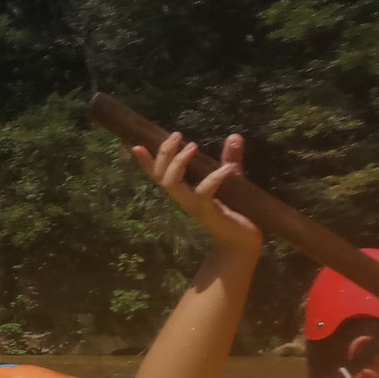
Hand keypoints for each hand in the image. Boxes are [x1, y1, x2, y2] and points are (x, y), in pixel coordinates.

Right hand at [131, 131, 261, 252]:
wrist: (242, 242)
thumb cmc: (236, 212)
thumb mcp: (233, 179)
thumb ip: (230, 159)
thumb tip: (235, 135)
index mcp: (185, 191)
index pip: (159, 174)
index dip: (146, 162)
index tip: (136, 146)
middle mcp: (183, 198)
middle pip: (161, 175)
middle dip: (164, 154)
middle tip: (176, 135)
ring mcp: (193, 205)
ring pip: (172, 183)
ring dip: (178, 163)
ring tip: (192, 146)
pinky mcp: (208, 211)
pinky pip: (204, 193)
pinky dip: (213, 179)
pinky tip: (226, 169)